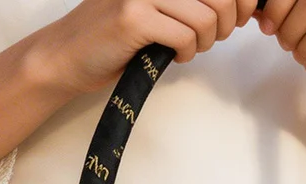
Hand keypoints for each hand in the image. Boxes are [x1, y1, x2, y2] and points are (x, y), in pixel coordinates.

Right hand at [31, 0, 260, 96]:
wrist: (67, 56)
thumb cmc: (116, 37)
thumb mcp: (156, 9)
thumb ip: (188, 2)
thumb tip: (237, 7)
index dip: (238, 2)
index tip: (236, 19)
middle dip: (226, 24)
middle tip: (209, 39)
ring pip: (206, 17)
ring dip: (205, 41)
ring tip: (187, 47)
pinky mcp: (134, 17)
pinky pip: (186, 36)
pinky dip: (187, 52)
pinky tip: (172, 55)